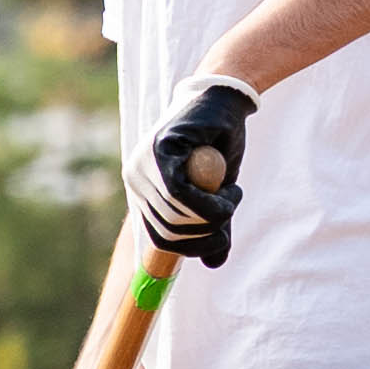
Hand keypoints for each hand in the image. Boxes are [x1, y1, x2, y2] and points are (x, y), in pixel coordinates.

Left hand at [142, 79, 258, 265]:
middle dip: (208, 231)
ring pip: (177, 214)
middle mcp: (136, 178)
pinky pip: (180, 192)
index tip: (218, 240)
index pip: (160, 239)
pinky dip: (211, 200)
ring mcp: (144, 163)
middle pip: (169, 231)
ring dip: (216, 213)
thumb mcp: (217, 195)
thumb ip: (212, 225)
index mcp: (143, 192)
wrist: (226, 103)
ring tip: (233, 193)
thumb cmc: (220, 148)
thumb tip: (213, 265)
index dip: (192, 248)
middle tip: (230, 209)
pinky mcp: (160, 149)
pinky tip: (229, 189)